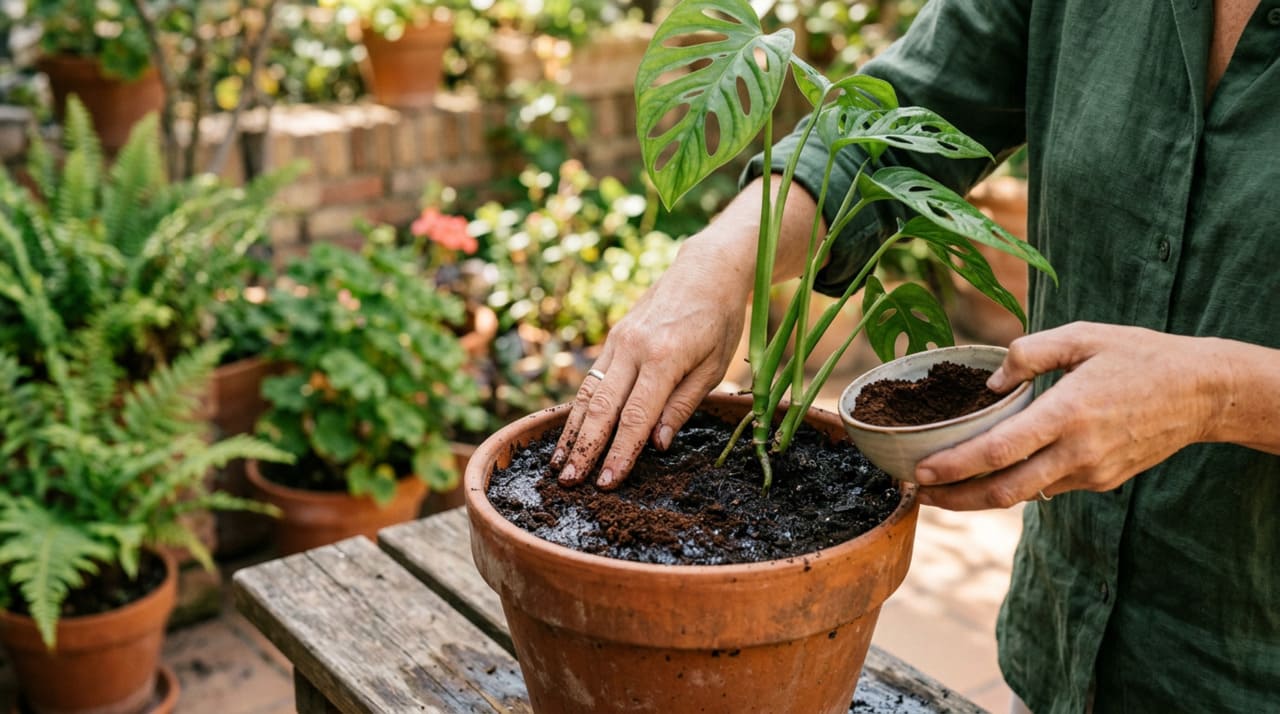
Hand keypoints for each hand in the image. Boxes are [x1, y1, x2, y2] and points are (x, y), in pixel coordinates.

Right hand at [550, 235, 750, 489]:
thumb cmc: (719, 321)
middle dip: (585, 449)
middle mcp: (634, 348)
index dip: (620, 453)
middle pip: (603, 408)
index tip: (607, 482)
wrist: (705, 270)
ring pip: (588, 393)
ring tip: (559, 465)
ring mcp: (618, 341)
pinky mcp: (613, 338)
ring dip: (572, 432)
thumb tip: (657, 443)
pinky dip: (578, 408)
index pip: (636, 416)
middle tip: (571, 483)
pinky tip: (569, 432)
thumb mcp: (715, 367)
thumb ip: (683, 405)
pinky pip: (591, 378)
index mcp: (665, 357)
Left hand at [914, 322, 1230, 509]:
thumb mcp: (1082, 335)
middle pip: (1003, 491)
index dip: (954, 467)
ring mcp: (1091, 472)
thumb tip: (991, 384)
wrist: (1202, 392)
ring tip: (944, 490)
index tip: (920, 473)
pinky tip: (993, 475)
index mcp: (1067, 412)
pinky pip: (1049, 487)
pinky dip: (1017, 484)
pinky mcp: (1102, 481)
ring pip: (1024, 495)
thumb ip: (1029, 353)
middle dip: (955, 498)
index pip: (998, 451)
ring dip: (981, 497)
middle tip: (918, 494)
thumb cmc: (1139, 355)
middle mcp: (1077, 451)